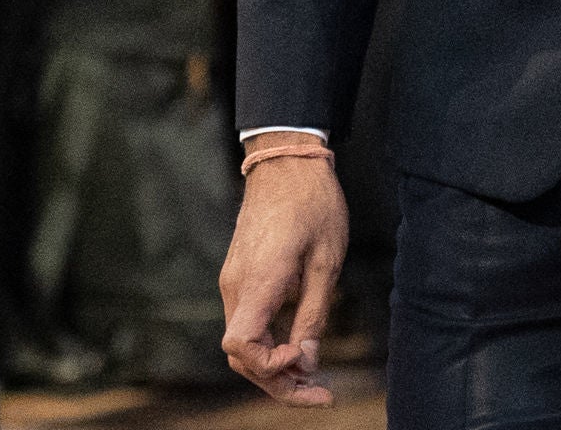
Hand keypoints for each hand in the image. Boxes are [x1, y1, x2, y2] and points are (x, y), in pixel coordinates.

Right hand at [218, 141, 349, 405]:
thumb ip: (314, 312)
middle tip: (322, 395)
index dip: (269, 366)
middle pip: (242, 355)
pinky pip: (247, 324)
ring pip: (243, 344)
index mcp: (257, 281)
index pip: (241, 345)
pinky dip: (269, 346)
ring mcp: (233, 284)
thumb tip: (308, 359)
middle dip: (278, 382)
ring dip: (274, 368)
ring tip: (315, 381)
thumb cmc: (312, 204)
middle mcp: (235, 288)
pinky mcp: (239, 280)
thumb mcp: (327, 260)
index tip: (304, 360)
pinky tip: (298, 352)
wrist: (286, 163)